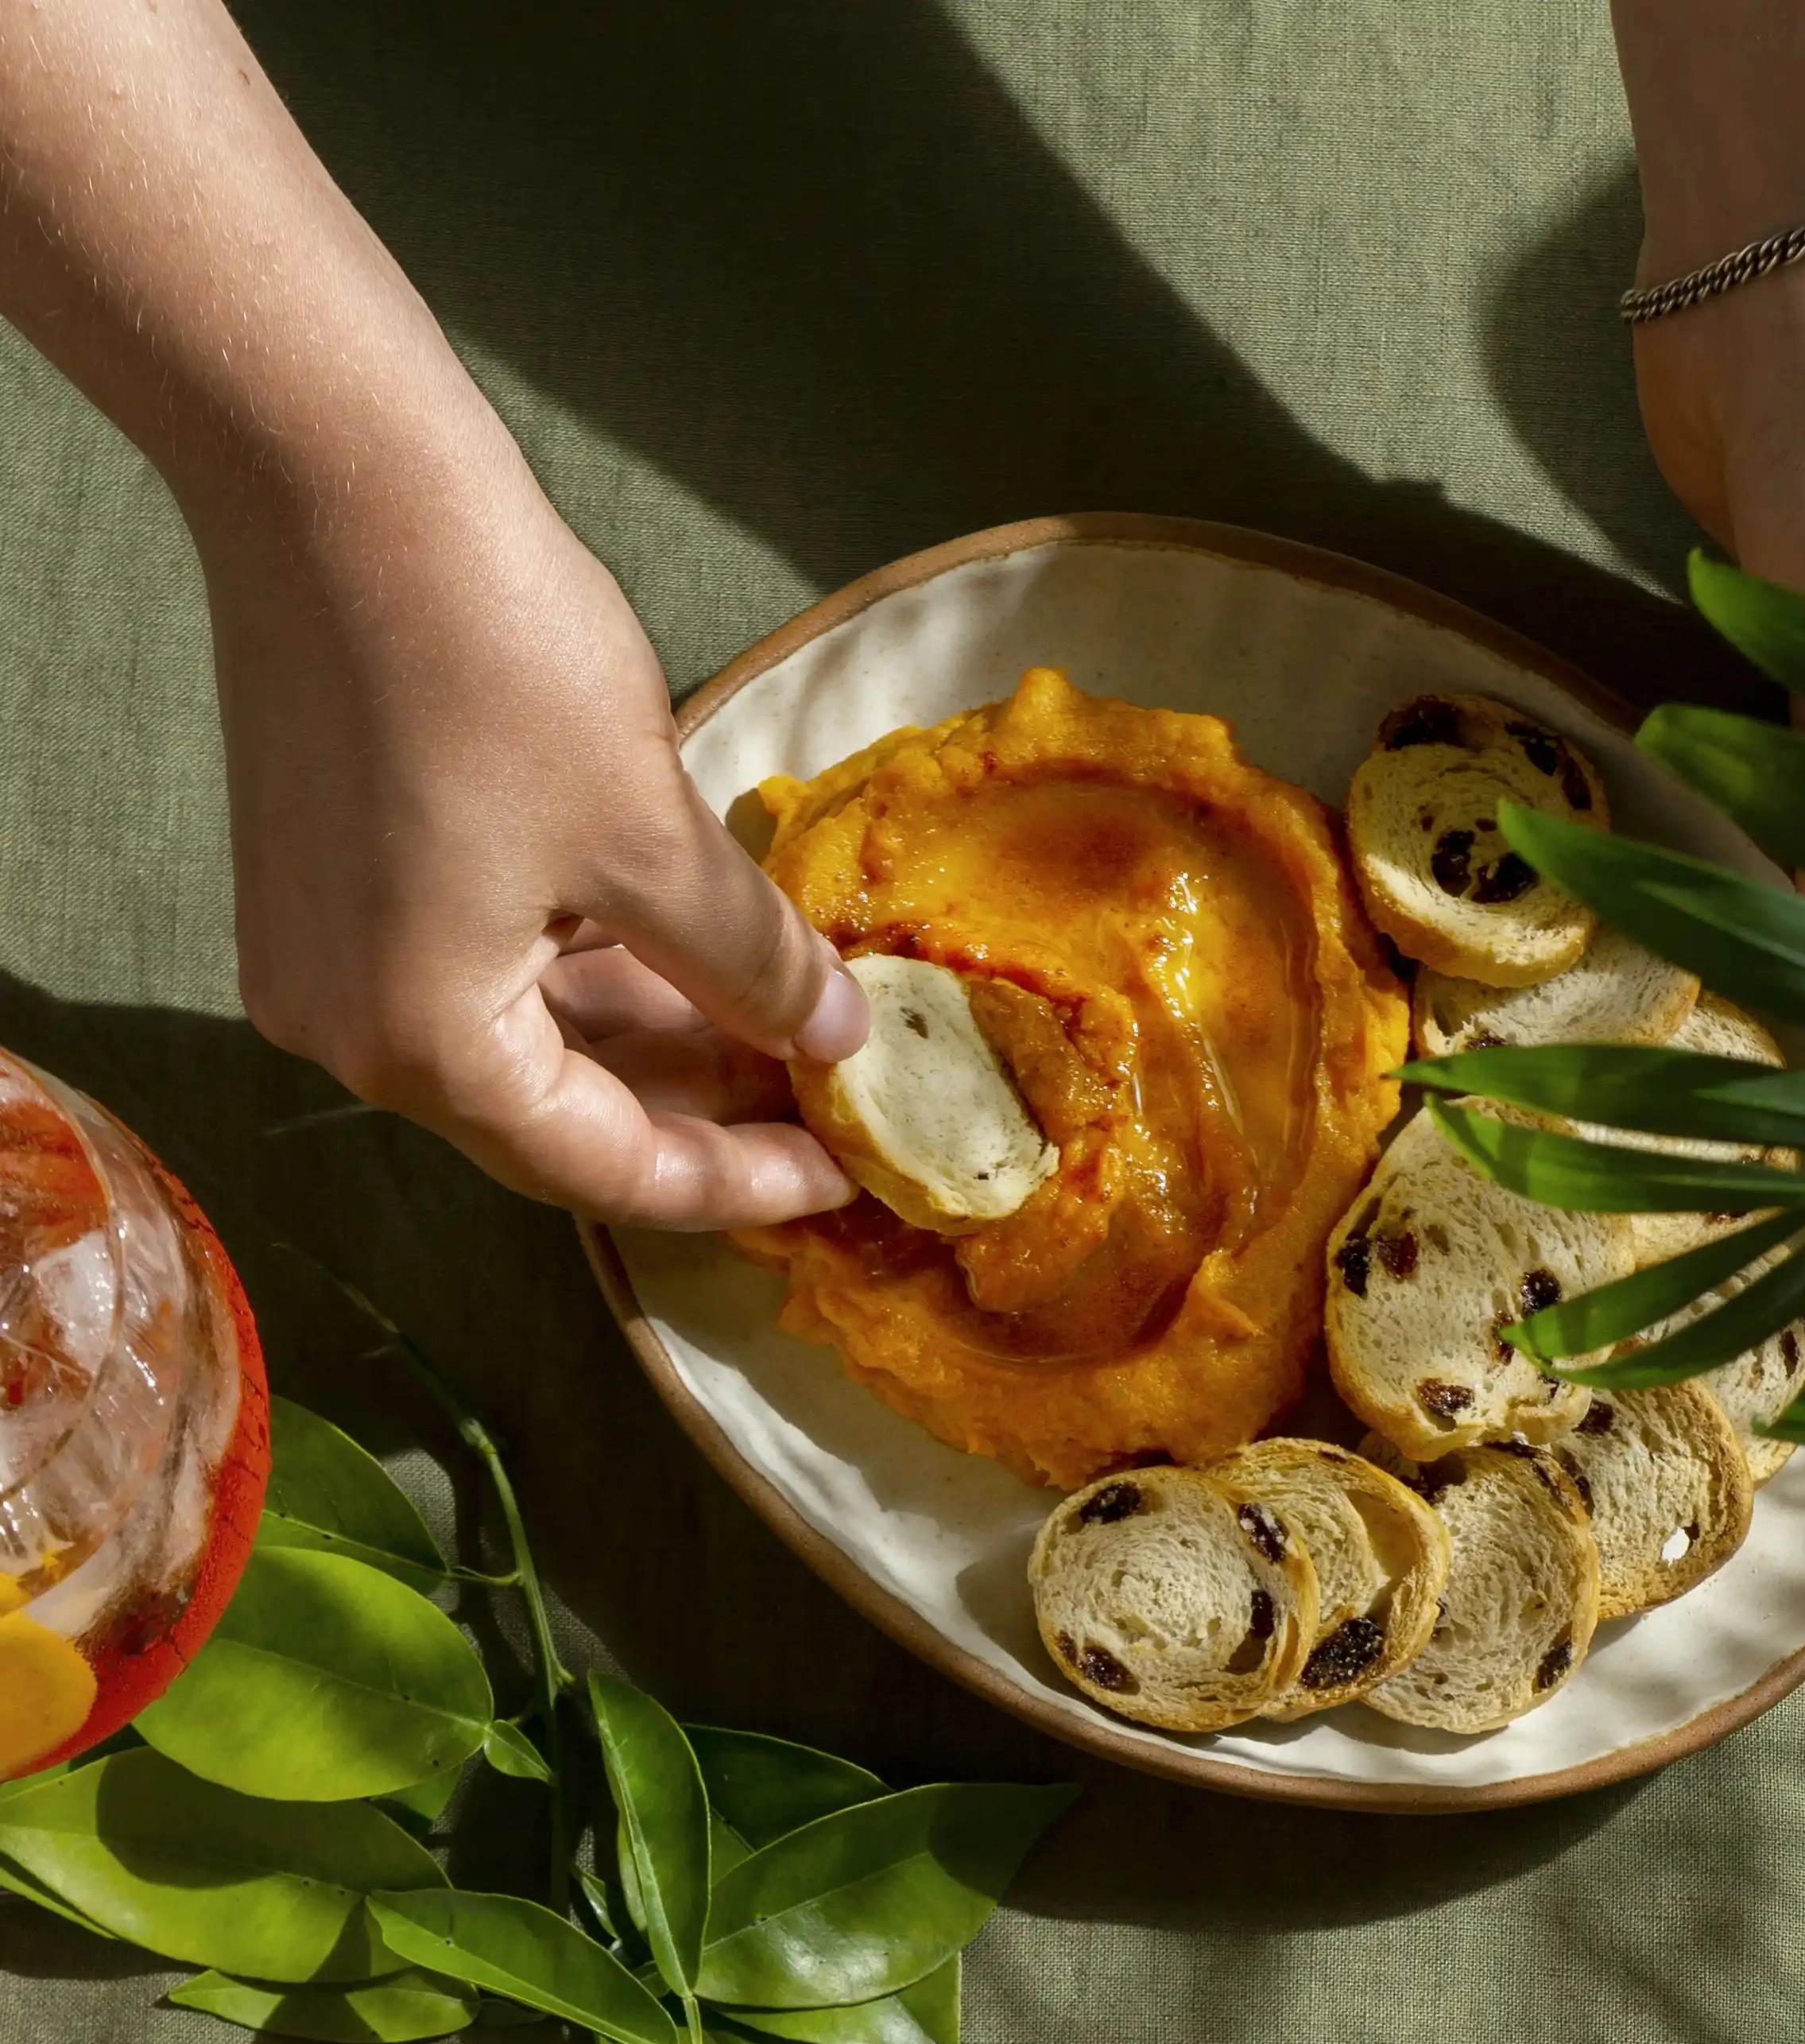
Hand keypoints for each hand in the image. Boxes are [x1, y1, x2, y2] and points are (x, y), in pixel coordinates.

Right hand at [198, 425, 865, 1229]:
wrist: (336, 477)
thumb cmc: (495, 660)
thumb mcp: (654, 839)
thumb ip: (753, 965)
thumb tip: (839, 1040)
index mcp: (418, 1045)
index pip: (605, 1168)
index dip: (740, 1181)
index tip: (846, 1175)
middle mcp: (351, 1028)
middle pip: (560, 1114)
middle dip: (703, 1108)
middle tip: (829, 1102)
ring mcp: (334, 956)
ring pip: (531, 1037)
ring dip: (659, 1034)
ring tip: (789, 1025)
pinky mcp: (340, 885)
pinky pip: (489, 967)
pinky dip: (595, 970)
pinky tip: (697, 954)